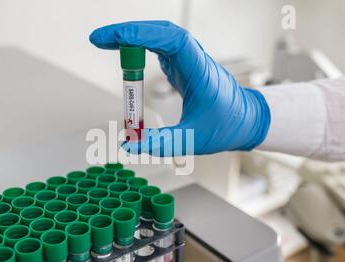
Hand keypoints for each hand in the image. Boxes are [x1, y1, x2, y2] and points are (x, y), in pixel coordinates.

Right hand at [90, 21, 269, 155]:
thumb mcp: (194, 139)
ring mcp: (188, 60)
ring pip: (158, 36)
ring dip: (132, 36)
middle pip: (160, 32)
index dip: (143, 34)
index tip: (117, 38)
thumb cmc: (226, 126)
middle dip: (128, 31)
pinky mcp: (183, 65)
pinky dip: (139, 45)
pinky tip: (125, 51)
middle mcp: (194, 59)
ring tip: (105, 42)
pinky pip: (159, 47)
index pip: (172, 40)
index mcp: (200, 71)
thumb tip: (130, 146)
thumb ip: (162, 143)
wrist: (245, 120)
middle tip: (99, 39)